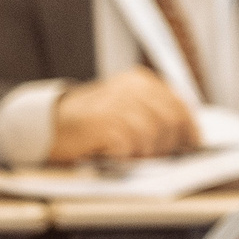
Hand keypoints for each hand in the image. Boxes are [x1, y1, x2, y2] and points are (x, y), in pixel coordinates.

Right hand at [47, 70, 198, 163]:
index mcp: (141, 81)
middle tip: (158, 157)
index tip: (192, 144)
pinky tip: (115, 156)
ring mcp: (117, 103)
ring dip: (146, 152)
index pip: (178, 105)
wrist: (46, 123)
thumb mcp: (124, 108)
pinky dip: (126, 156)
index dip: (188, 128)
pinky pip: (130, 145)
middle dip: (169, 143)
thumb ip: (152, 114)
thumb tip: (187, 137)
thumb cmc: (90, 122)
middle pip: (170, 120)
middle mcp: (132, 88)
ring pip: (153, 134)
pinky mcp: (104, 123)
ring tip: (131, 157)